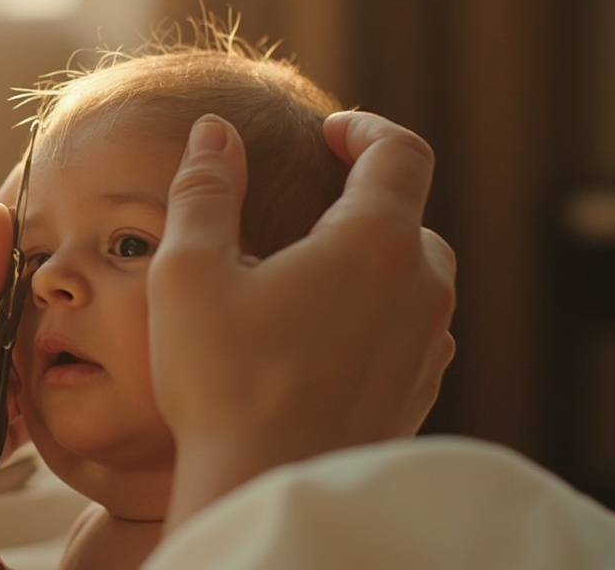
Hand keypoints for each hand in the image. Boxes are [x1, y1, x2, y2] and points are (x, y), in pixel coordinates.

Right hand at [148, 111, 456, 526]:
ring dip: (372, 262)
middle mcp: (418, 291)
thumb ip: (204, 190)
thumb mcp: (189, 270)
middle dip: (364, 200)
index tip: (327, 133)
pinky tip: (320, 336)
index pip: (400, 152)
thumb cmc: (221, 379)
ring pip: (417, 278)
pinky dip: (377, 314)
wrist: (261, 486)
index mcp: (373, 244)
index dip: (363, 128)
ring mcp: (425, 348)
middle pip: (411, 216)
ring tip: (308, 277)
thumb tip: (214, 133)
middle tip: (307, 207)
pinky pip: (411, 332)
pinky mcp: (417, 393)